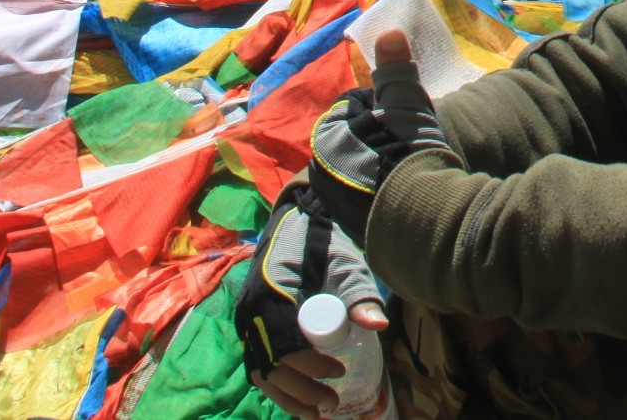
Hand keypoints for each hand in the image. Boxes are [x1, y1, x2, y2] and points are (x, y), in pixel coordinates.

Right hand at [235, 183, 385, 393]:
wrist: (301, 227)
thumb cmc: (324, 246)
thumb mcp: (346, 266)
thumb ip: (360, 295)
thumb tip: (378, 325)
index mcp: (270, 293)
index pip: (285, 343)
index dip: (310, 365)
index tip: (338, 370)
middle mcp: (250, 311)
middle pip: (272, 364)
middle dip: (302, 389)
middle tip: (333, 401)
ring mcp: (247, 321)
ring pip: (261, 370)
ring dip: (288, 395)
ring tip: (318, 412)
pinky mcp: (252, 328)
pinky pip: (259, 363)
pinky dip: (277, 385)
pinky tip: (298, 402)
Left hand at [309, 26, 457, 243]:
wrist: (418, 212)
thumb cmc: (407, 148)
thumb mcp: (405, 100)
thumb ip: (395, 67)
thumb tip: (388, 31)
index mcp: (326, 136)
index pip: (353, 111)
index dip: (381, 111)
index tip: (401, 119)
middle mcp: (321, 170)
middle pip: (354, 144)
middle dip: (375, 142)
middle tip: (406, 145)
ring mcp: (334, 203)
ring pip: (358, 174)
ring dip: (377, 171)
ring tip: (408, 171)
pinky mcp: (351, 229)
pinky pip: (365, 203)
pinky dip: (381, 198)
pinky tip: (404, 195)